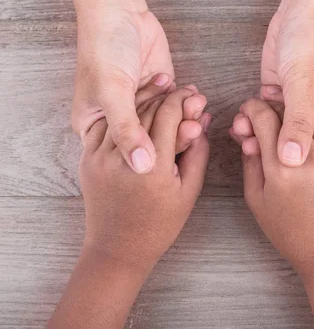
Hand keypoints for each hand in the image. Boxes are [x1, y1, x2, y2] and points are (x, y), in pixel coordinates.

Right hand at [72, 8, 203, 173]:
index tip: (172, 153)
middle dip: (174, 135)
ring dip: (185, 118)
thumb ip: (127, 130)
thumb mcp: (112, 92)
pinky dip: (190, 105)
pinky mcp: (161, 92)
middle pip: (150, 142)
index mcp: (96, 128)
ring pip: (167, 125)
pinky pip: (178, 108)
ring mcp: (142, 107)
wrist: (120, 12)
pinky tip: (197, 98)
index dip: (150, 157)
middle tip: (193, 129)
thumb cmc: (104, 49)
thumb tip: (142, 167)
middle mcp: (119, 121)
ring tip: (197, 107)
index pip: (125, 155)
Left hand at [79, 85, 210, 268]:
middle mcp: (124, 158)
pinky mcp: (87, 160)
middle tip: (182, 89)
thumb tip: (202, 122)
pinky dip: (122, 113)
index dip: (183, 99)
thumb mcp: (189, 191)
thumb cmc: (159, 225)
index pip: (168, 115)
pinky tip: (136, 107)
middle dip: (166, 95)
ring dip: (143, 98)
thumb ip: (198, 154)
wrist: (118, 249)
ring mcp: (100, 158)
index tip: (194, 94)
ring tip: (160, 90)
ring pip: (124, 114)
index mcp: (153, 167)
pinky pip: (105, 126)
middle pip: (146, 110)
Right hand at [231, 99, 313, 328]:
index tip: (246, 112)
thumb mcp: (256, 200)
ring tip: (284, 116)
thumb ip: (250, 163)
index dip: (251, 109)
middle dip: (270, 106)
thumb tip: (247, 135)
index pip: (264, 119)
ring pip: (313, 114)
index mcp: (281, 170)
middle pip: (288, 111)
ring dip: (295, 109)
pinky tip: (307, 125)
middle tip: (262, 112)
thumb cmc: (289, 231)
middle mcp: (309, 159)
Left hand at [255, 7, 313, 166]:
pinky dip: (252, 120)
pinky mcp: (279, 95)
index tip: (278, 168)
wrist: (301, 10)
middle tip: (252, 147)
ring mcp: (298, 107)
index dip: (301, 164)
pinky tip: (240, 122)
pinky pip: (265, 117)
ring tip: (242, 131)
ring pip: (277, 132)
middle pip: (297, 144)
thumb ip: (299, 124)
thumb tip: (292, 162)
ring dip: (259, 134)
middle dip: (273, 148)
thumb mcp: (306, 87)